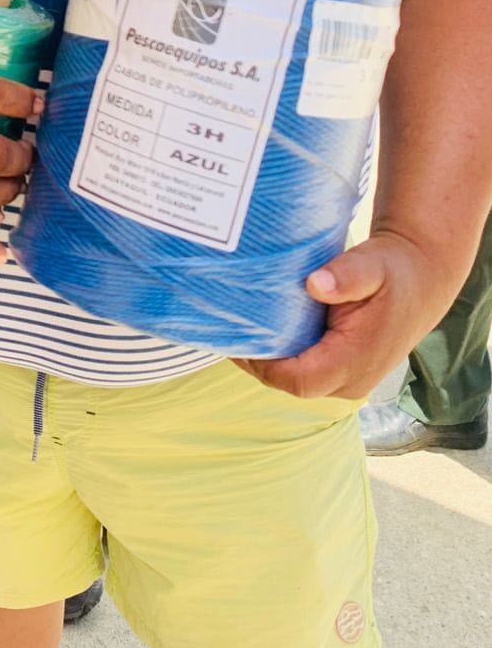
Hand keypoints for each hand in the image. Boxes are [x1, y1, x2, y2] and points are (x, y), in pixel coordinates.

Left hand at [233, 230, 451, 399]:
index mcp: (355, 361)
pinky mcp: (341, 371)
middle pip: (289, 383)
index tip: (237, 338)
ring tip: (237, 330)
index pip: (297, 380)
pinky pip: (302, 372)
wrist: (420, 280)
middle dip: (257, 362)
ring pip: (293, 380)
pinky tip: (261, 332)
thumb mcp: (372, 264)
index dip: (263, 365)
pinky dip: (281, 356)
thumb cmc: (394, 271)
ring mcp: (346, 380)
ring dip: (267, 360)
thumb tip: (316, 284)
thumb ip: (346, 276)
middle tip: (227, 329)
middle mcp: (350, 380)